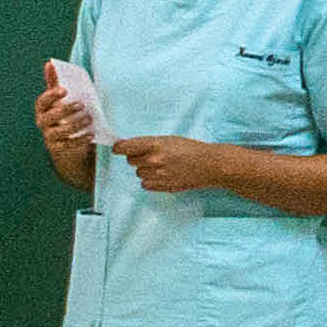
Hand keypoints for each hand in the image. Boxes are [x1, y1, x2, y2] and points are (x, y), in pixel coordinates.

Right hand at [29, 68, 93, 181]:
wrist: (71, 143)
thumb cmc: (67, 115)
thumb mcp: (63, 99)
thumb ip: (56, 83)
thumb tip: (49, 63)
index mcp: (43, 109)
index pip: (41, 102)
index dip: (51, 96)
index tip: (65, 90)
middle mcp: (43, 123)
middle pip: (49, 117)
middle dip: (65, 110)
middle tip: (82, 104)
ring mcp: (49, 137)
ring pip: (58, 132)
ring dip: (75, 125)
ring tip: (89, 119)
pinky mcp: (58, 149)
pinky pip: (67, 145)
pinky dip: (79, 140)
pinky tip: (90, 134)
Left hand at [108, 134, 233, 195]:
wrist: (209, 165)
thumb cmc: (190, 149)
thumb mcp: (168, 139)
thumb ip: (148, 144)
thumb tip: (127, 148)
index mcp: (154, 145)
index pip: (125, 148)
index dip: (119, 148)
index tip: (118, 148)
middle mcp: (153, 160)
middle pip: (130, 161)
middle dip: (137, 157)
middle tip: (150, 155)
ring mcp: (157, 175)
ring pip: (138, 173)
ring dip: (145, 169)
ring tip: (162, 165)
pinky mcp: (161, 186)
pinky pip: (145, 184)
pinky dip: (150, 180)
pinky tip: (163, 175)